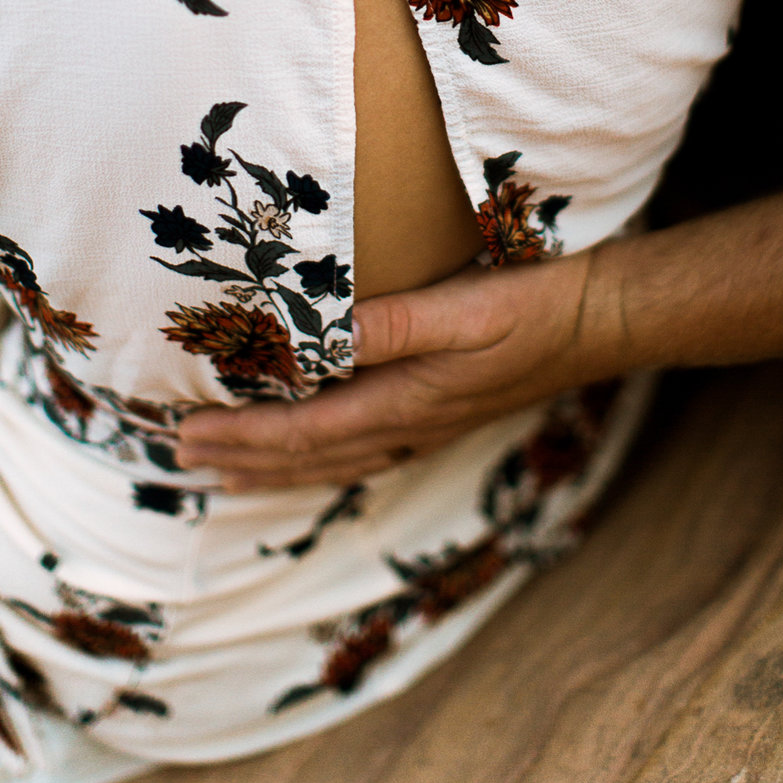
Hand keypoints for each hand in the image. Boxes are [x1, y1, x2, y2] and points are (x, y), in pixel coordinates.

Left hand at [174, 251, 608, 489]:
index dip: (240, 439)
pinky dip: (321, 461)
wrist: (600, 321)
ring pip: (334, 463)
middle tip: (181, 462)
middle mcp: (410, 427)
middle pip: (309, 458)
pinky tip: (316, 456)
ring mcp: (429, 428)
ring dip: (275, 471)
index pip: (303, 433)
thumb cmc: (535, 307)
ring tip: (228, 475)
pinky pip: (364, 453)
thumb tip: (315, 333)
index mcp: (405, 403)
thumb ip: (389, 324)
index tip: (185, 436)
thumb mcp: (463, 307)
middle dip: (242, 462)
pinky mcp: (445, 418)